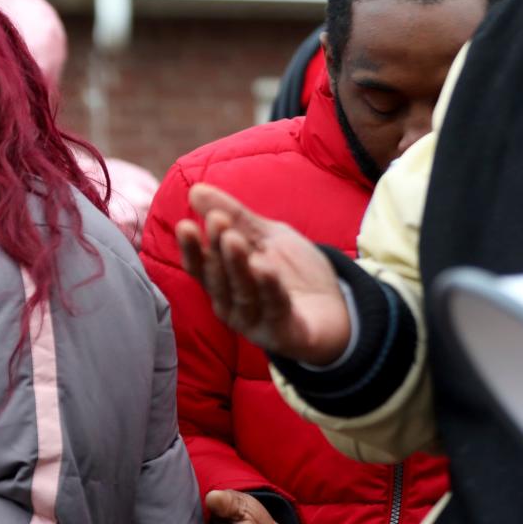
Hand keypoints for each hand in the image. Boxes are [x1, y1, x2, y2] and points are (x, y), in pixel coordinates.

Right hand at [175, 183, 350, 364]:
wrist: (337, 309)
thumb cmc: (293, 274)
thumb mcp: (266, 237)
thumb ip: (234, 217)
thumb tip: (196, 190)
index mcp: (223, 282)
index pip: (200, 266)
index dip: (191, 248)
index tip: (185, 224)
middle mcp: (231, 305)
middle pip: (219, 278)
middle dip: (216, 250)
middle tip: (217, 221)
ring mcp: (255, 322)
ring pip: (243, 292)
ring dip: (237, 266)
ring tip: (233, 239)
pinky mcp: (282, 333)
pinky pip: (275, 308)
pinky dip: (269, 288)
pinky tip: (264, 268)